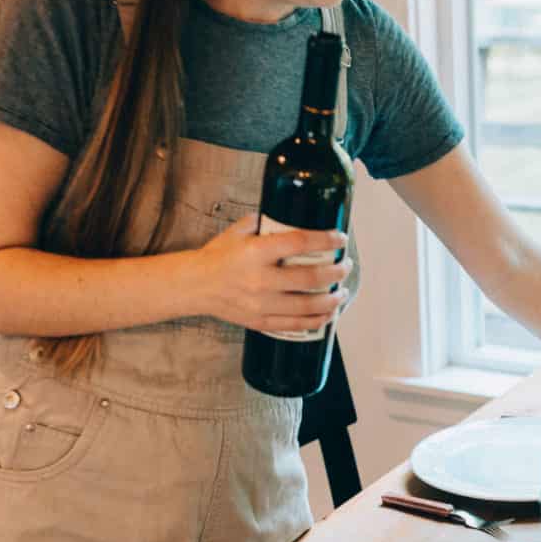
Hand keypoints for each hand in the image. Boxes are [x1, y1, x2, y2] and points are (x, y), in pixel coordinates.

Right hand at [192, 214, 350, 334]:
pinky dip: (317, 320)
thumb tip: (293, 216)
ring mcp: (260, 303)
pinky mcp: (260, 321)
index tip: (340, 238)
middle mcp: (259, 279)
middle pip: (310, 277)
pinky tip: (329, 313)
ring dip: (332, 299)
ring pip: (307, 305)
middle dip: (336, 272)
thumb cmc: (218, 257)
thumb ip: (265, 223)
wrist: (195, 286)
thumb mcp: (238, 232)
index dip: (325, 240)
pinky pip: (296, 324)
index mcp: (255, 252)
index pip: (299, 243)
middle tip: (345, 266)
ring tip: (342, 292)